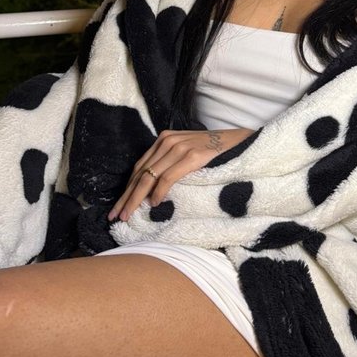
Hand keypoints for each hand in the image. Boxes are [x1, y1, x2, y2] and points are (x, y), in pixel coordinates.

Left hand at [107, 128, 253, 220]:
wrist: (241, 140)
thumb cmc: (215, 152)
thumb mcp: (188, 154)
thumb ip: (171, 164)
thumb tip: (153, 191)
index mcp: (164, 140)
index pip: (139, 168)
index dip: (127, 189)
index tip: (118, 207)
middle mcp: (167, 141)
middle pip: (140, 173)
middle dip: (126, 197)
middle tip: (115, 216)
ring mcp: (179, 147)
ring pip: (149, 177)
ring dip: (136, 199)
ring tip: (128, 215)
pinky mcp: (192, 155)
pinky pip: (168, 177)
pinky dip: (159, 192)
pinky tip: (154, 204)